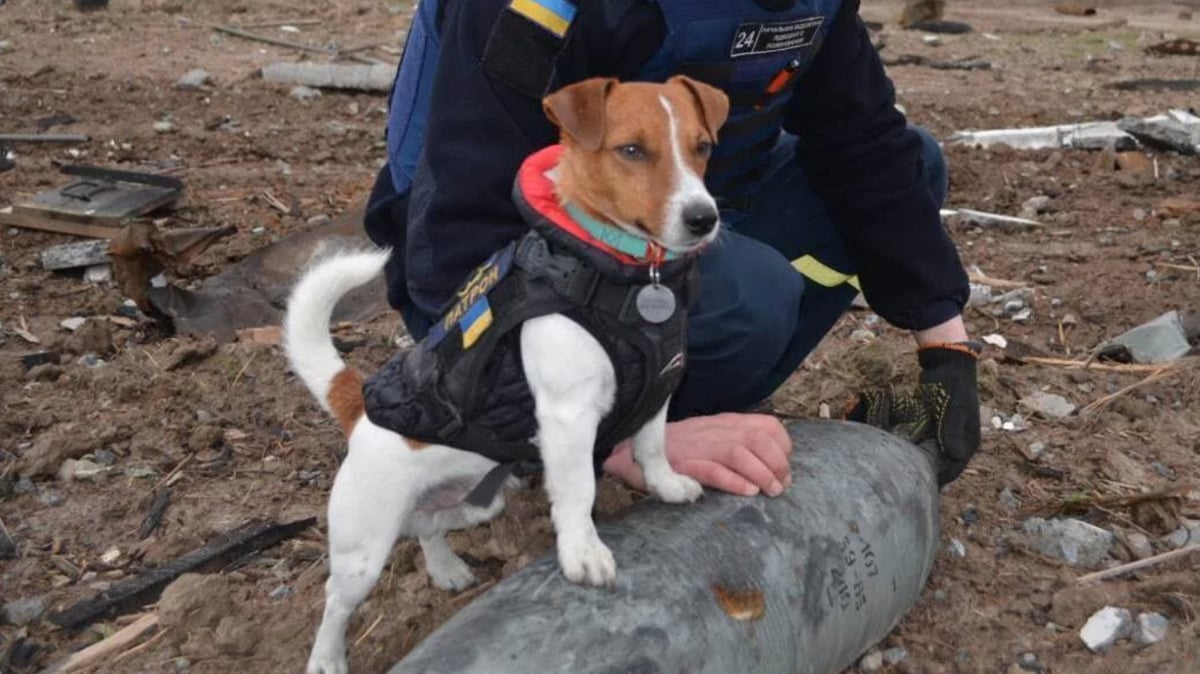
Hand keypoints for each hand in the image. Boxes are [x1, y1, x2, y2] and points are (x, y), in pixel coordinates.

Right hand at [604, 413, 792, 496]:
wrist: (635, 451)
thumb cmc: (678, 451)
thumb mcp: (713, 440)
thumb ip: (738, 446)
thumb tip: (770, 466)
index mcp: (725, 423)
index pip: (766, 426)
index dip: (783, 447)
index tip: (785, 468)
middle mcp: (715, 430)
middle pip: (758, 438)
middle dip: (777, 463)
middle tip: (781, 486)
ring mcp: (699, 445)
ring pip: (739, 452)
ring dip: (762, 473)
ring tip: (770, 492)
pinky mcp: (684, 463)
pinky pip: (713, 469)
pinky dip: (734, 480)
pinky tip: (747, 492)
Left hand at [845, 341, 981, 485]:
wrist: (947, 363)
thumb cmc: (951, 385)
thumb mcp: (952, 407)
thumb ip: (951, 431)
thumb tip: (955, 457)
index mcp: (968, 440)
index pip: (953, 468)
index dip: (938, 479)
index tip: (918, 487)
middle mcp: (960, 441)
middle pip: (944, 465)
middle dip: (928, 474)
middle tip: (906, 483)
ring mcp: (949, 434)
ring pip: (935, 456)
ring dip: (922, 463)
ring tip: (902, 472)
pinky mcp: (937, 426)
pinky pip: (928, 445)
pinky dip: (918, 450)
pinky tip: (902, 455)